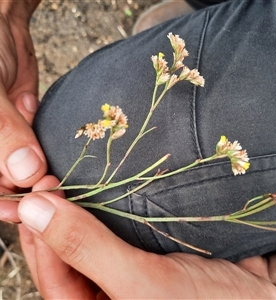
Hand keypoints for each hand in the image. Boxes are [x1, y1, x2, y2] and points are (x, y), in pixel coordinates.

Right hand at [0, 0, 45, 188]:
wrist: (0, 26)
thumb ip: (2, 129)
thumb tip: (24, 170)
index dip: (1, 200)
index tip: (25, 205)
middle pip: (5, 184)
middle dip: (27, 192)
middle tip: (50, 191)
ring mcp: (6, 141)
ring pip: (23, 173)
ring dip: (41, 181)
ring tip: (56, 183)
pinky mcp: (25, 132)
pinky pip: (37, 154)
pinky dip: (47, 162)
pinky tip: (55, 166)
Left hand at [17, 176, 275, 298]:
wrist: (258, 296)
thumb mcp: (139, 283)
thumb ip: (85, 248)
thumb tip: (34, 210)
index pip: (49, 269)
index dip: (39, 228)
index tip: (37, 189)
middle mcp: (100, 292)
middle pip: (63, 251)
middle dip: (54, 216)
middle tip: (50, 178)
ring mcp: (119, 270)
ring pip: (86, 236)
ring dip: (78, 208)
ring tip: (68, 177)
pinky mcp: (138, 250)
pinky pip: (111, 227)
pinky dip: (104, 207)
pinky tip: (99, 187)